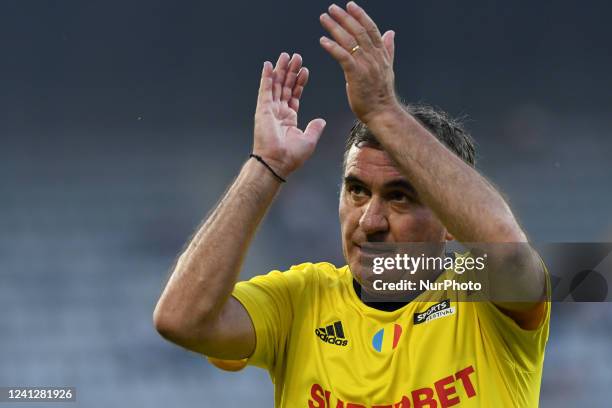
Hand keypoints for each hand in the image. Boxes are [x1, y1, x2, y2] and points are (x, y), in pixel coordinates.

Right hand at [253, 53, 325, 178]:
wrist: (277, 162)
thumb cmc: (291, 156)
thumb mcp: (309, 140)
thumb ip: (315, 128)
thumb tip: (321, 121)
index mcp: (289, 118)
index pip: (294, 95)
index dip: (299, 82)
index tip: (304, 70)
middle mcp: (278, 112)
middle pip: (285, 86)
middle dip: (290, 71)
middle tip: (296, 57)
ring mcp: (270, 109)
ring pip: (276, 85)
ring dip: (280, 70)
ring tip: (285, 56)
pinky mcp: (263, 109)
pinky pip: (265, 89)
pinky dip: (266, 77)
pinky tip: (268, 65)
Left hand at [319, 2, 398, 123]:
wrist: (382, 112)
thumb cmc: (381, 94)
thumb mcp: (387, 68)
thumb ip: (388, 49)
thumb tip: (390, 33)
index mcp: (381, 54)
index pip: (371, 28)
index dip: (360, 15)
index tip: (350, 5)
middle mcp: (374, 56)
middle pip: (358, 31)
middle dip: (344, 17)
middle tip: (332, 8)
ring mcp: (366, 65)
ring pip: (350, 41)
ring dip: (335, 28)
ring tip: (324, 18)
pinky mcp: (356, 75)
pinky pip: (343, 57)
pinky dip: (333, 47)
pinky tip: (323, 41)